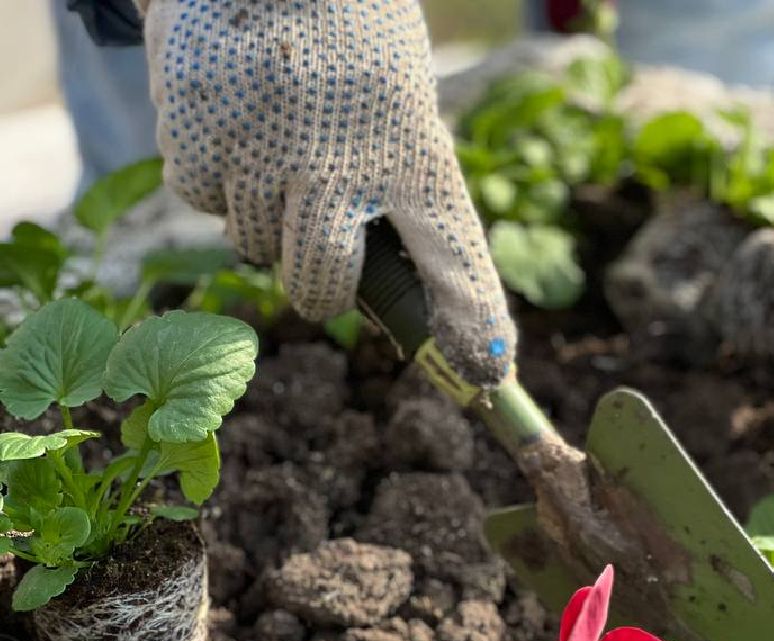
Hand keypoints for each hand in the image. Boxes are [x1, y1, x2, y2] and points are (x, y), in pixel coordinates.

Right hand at [138, 0, 512, 386]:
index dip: (471, 323)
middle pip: (322, 286)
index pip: (455, 258)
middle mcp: (342, 161)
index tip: (486, 372)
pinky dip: (214, 174)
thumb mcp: (402, 109)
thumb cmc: (352, 45)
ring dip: (264, 217)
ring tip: (279, 146)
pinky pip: (200, 195)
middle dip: (319, 290)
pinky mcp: (198, 128)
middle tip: (321, 264)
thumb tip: (390, 294)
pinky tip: (237, 123)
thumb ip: (400, 193)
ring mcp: (265, 148)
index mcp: (416, 152)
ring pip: (253, 244)